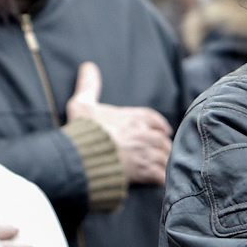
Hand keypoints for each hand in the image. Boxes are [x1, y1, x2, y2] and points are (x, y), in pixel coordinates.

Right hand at [67, 62, 171, 186]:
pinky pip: (161, 176)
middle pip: (162, 139)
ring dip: (163, 161)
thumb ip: (88, 85)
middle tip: (162, 150)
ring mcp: (146, 154)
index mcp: (133, 117)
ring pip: (164, 157)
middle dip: (163, 145)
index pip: (154, 119)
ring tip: (161, 166)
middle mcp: (144, 134)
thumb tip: (88, 66)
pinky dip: (161, 178)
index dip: (158, 124)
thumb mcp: (82, 104)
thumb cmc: (82, 131)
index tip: (163, 129)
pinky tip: (158, 180)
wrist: (83, 157)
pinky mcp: (144, 173)